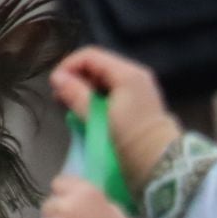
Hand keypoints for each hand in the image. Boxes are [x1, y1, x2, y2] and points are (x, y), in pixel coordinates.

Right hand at [50, 47, 182, 182]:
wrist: (162, 162)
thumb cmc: (130, 139)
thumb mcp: (99, 117)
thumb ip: (76, 94)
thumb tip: (57, 78)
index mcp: (127, 73)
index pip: (91, 55)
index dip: (68, 66)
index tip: (54, 84)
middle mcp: (135, 74)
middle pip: (98, 65)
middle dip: (76, 78)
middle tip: (60, 97)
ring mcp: (139, 87)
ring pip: (104, 78)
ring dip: (85, 88)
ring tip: (71, 105)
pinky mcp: (139, 100)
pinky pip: (113, 90)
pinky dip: (97, 96)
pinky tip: (87, 110)